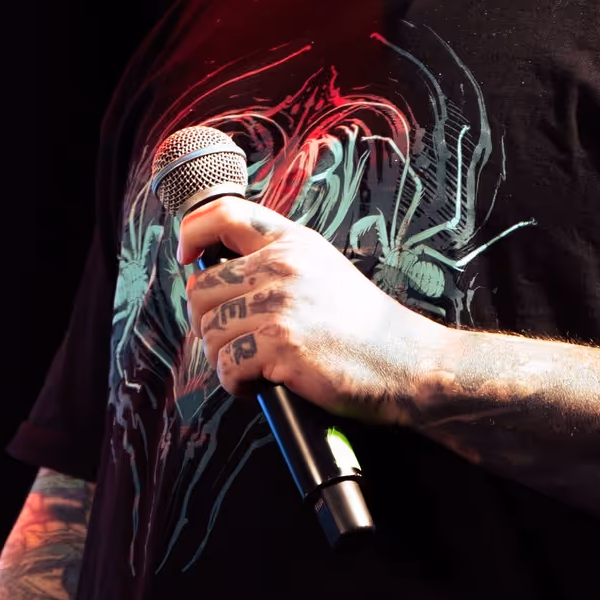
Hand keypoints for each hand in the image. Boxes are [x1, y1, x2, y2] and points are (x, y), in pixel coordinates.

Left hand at [178, 194, 445, 419]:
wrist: (410, 363)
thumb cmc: (365, 328)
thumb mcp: (324, 270)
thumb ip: (277, 263)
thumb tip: (215, 273)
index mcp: (293, 243)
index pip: (224, 214)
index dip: (193, 232)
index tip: (188, 255)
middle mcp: (284, 266)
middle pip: (202, 289)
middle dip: (207, 322)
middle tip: (234, 341)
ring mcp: (281, 304)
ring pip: (209, 331)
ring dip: (224, 357)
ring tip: (252, 366)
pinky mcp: (281, 344)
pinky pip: (227, 365)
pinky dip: (235, 383)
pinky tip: (258, 384)